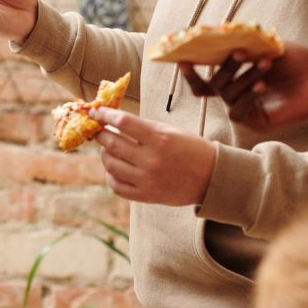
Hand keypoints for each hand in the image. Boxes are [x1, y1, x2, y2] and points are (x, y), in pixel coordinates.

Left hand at [90, 108, 216, 205]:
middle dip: (100, 134)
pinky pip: (117, 186)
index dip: (104, 115)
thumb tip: (113, 122)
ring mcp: (147, 180)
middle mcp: (151, 159)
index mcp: (160, 138)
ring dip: (105, 154)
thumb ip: (143, 128)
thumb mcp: (171, 131)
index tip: (94, 112)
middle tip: (97, 130)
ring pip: (110, 165)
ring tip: (108, 149)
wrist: (212, 178)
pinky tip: (115, 169)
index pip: (123, 122)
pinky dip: (111, 175)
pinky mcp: (145, 195)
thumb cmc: (191, 149)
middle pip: (112, 143)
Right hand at [179, 43, 307, 128]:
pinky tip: (263, 85)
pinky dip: (248, 96)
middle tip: (241, 53)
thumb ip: (240, 40)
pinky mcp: (254, 121)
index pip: (203, 82)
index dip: (191, 73)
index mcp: (233, 80)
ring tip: (266, 64)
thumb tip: (214, 30)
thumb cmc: (296, 61)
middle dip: (226, 67)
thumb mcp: (265, 45)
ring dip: (245, 77)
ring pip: (228, 95)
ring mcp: (243, 109)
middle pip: (213, 85)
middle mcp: (234, 96)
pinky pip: (238, 111)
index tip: (182, 60)